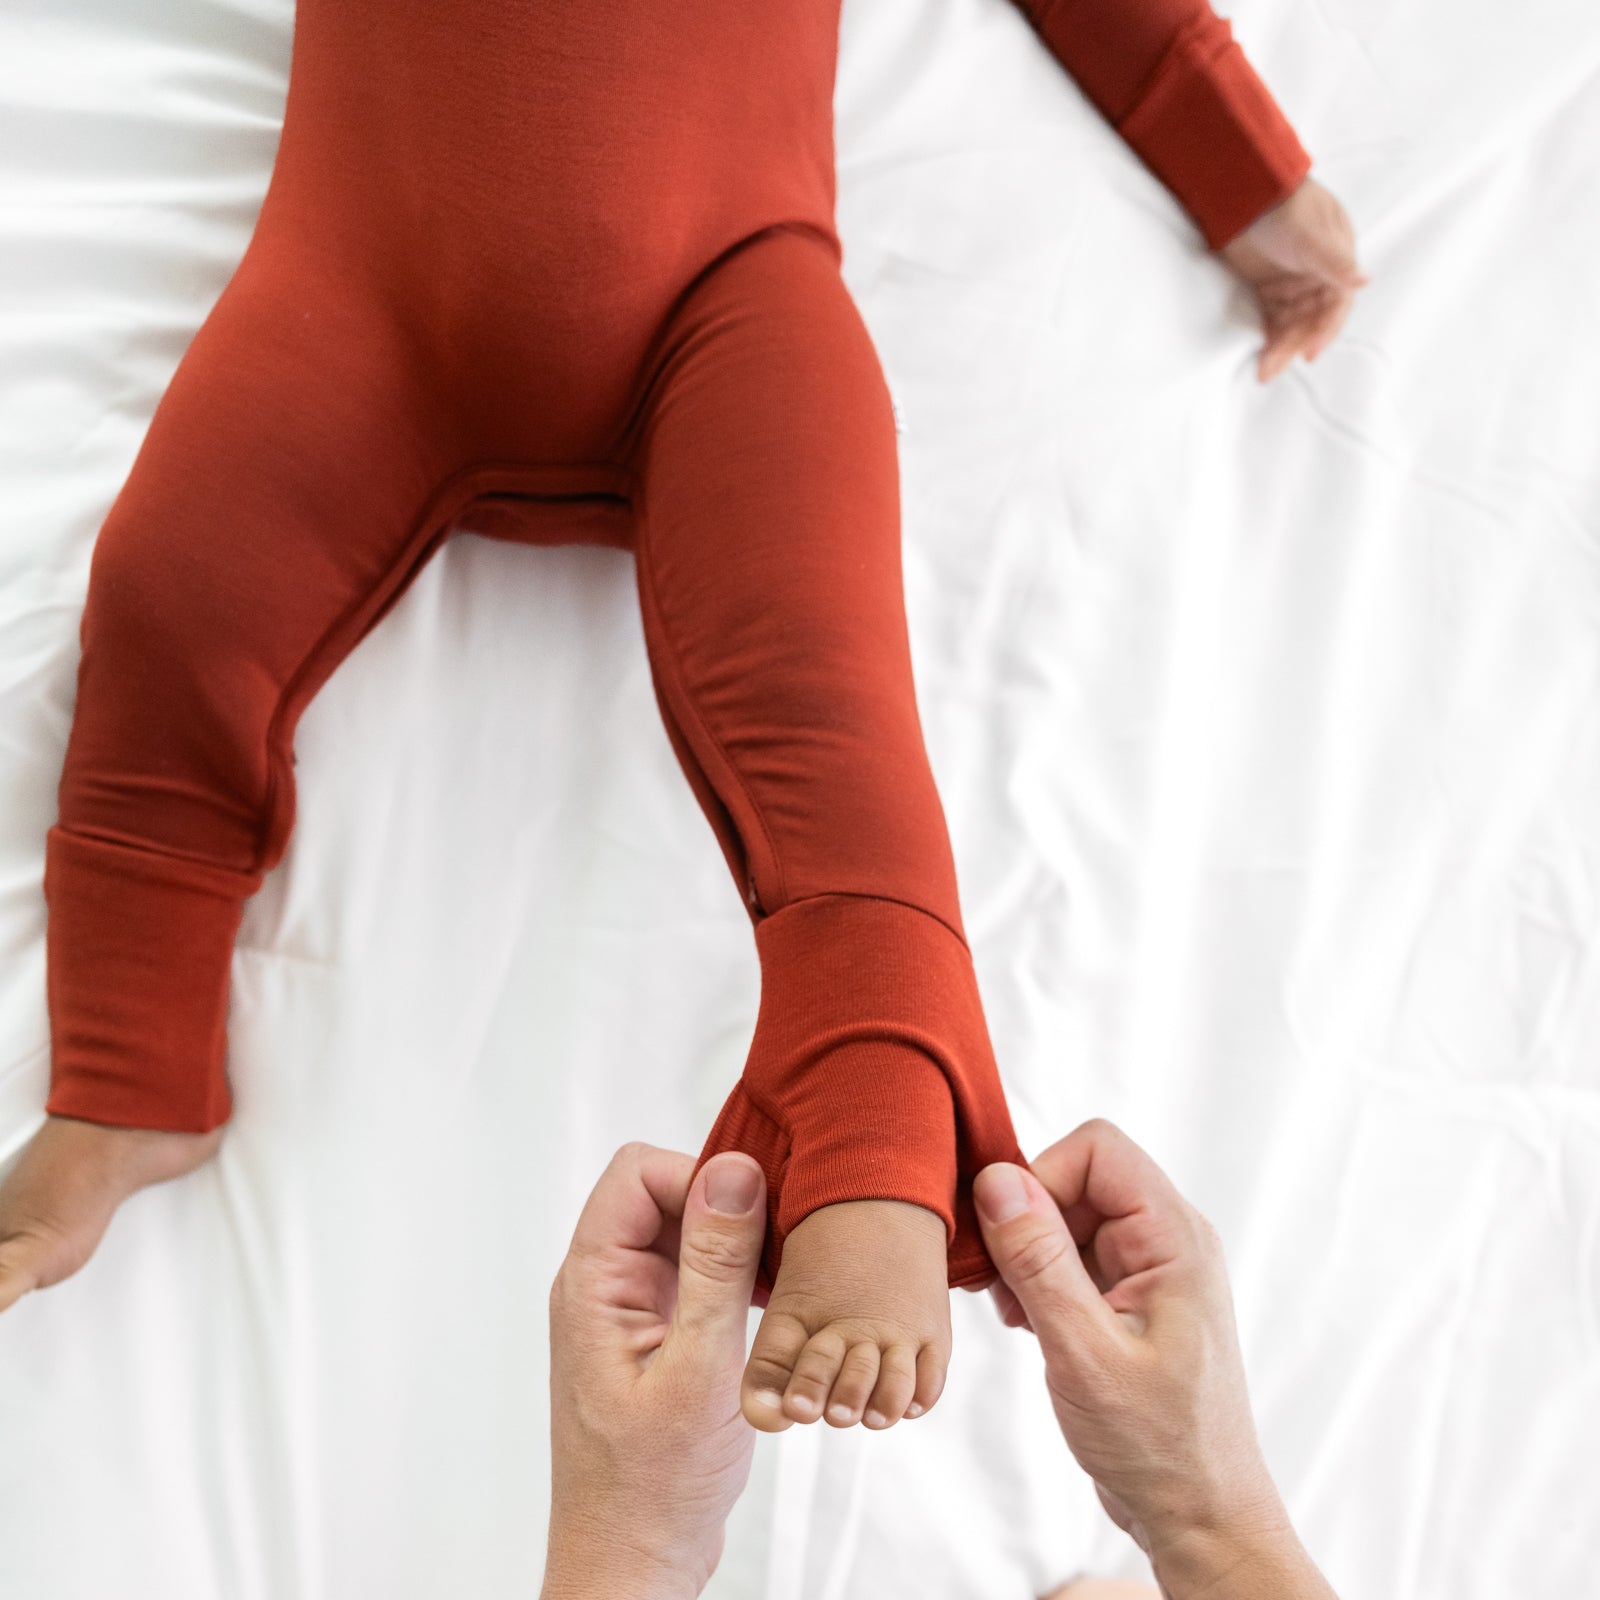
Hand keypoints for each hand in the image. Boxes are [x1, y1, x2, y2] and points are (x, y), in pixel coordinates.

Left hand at [542, 1143, 766, 1599]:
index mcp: (594, 1283)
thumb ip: (716, 1264)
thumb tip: (733, 1169)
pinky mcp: (654, 1331)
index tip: (753, 1218)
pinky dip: (733, 1278)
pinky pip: (693, 1271)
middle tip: (776, 1254)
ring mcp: (628, 1307)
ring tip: (776, 1287)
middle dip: (724, 1208)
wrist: (633, 1562)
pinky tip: (767, 1311)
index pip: (638, 1171)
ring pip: (683, 1231)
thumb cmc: (655, 1484)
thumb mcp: (701, 1366)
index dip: (699, 1177)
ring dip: (734, 1246)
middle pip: (662, 1193)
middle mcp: (604, 1284)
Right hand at [972, 1121, 1331, 1595]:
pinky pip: (1073, 1256)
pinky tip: (1028, 1324)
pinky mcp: (1130, 1299)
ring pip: (1069, 1217)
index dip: (1043, 1177)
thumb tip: (997, 1181)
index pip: (1098, 1149)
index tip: (1007, 1234)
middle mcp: (1168, 1241)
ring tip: (1015, 1313)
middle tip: (1000, 1284)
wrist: (1199, 1516)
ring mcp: (1150, 1270)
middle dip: (1027, 1220)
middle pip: (1079, 1179)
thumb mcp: (1085, 1350)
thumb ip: (1040, 1260)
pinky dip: (1039, 1279)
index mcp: (1175, 1239)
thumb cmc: (1159, 1445)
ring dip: (1028, 1254)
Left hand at [1220, 176, 1367, 381]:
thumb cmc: (1286, 204)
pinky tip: (1259, 355)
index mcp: (1337, 262)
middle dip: (1294, 345)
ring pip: (1290, 324)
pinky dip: (1266, 337)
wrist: (1245, 192)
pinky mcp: (1269, 288)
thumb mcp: (1312, 235)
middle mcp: (1318, 276)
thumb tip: (1364, 280)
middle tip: (1274, 368)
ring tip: (1264, 370)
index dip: (1324, 331)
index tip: (1309, 353)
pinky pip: (1271, 319)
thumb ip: (1334, 261)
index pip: (1335, 306)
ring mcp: (1293, 283)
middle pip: (1310, 320)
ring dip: (1279, 347)